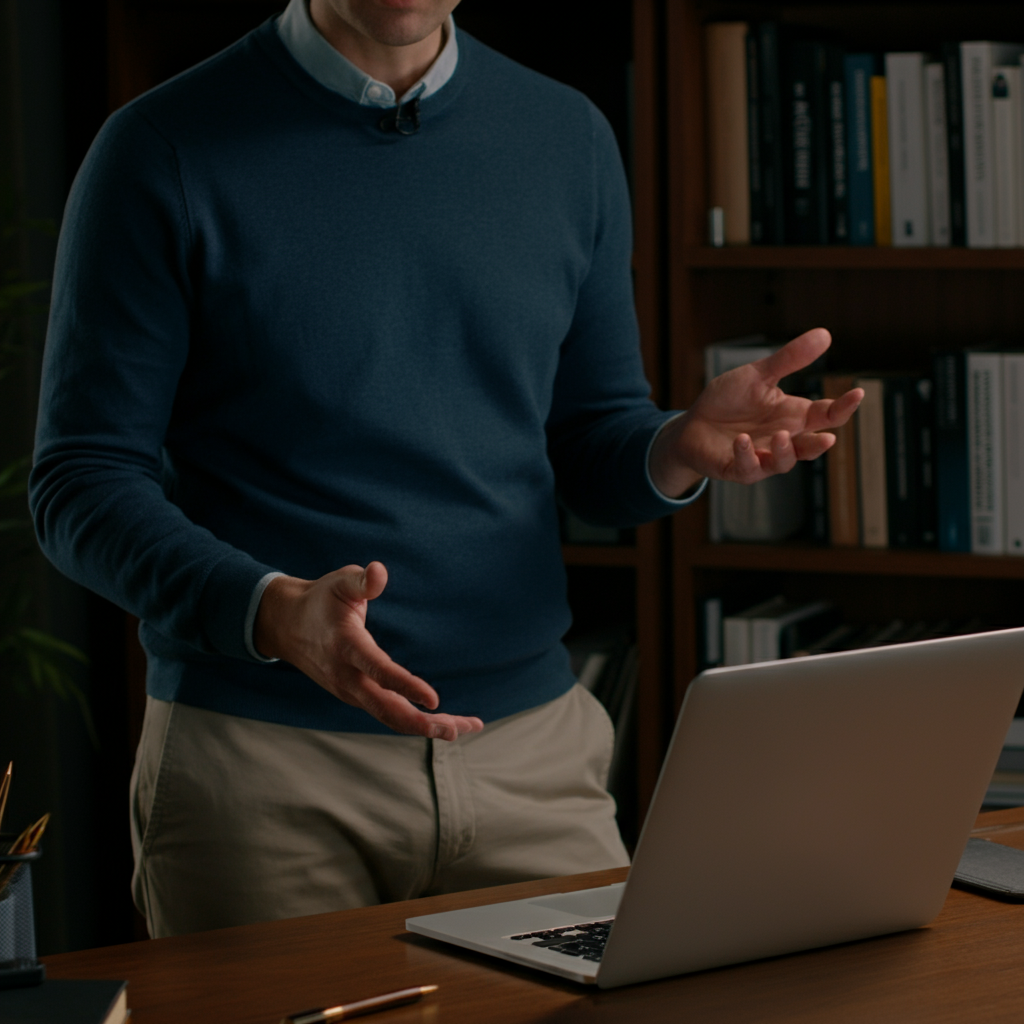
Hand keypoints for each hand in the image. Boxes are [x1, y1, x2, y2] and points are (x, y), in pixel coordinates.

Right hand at [254, 562, 482, 740]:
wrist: (286, 625)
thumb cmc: (321, 600)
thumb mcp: (339, 582)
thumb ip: (362, 581)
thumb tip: (379, 572)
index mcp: (346, 646)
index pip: (378, 671)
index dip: (405, 686)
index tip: (434, 699)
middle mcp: (347, 676)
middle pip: (385, 708)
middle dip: (421, 722)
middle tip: (457, 729)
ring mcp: (350, 691)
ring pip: (389, 716)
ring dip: (425, 726)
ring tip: (464, 727)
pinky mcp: (355, 696)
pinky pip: (386, 713)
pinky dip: (412, 721)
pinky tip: (441, 722)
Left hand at [649, 328, 862, 497]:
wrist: (693, 424)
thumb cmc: (729, 401)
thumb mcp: (758, 376)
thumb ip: (790, 359)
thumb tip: (825, 334)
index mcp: (793, 415)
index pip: (827, 415)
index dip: (844, 407)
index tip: (857, 393)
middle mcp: (783, 438)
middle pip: (811, 446)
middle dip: (819, 444)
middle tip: (827, 438)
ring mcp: (762, 456)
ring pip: (783, 463)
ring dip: (785, 452)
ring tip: (780, 436)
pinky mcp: (737, 468)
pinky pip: (748, 468)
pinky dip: (747, 455)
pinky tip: (741, 440)